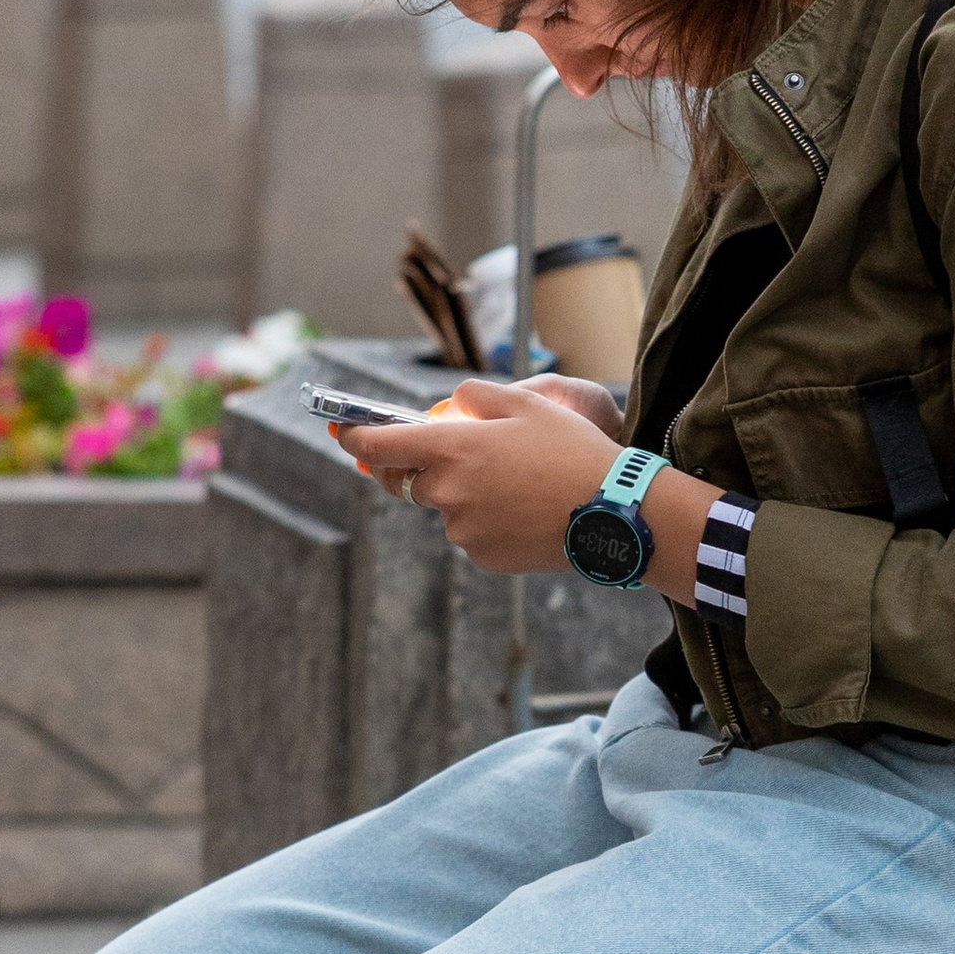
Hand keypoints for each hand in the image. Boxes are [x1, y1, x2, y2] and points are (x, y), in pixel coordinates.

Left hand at [342, 379, 712, 597]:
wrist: (613, 513)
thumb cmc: (573, 451)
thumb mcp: (527, 403)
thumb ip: (476, 395)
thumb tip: (450, 404)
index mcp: (452, 448)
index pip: (380, 445)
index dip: (355, 437)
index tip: (341, 433)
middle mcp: (447, 492)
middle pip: (406, 481)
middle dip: (411, 467)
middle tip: (439, 455)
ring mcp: (463, 531)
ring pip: (446, 508)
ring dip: (464, 495)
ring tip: (517, 484)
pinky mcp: (483, 557)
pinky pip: (472, 534)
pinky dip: (487, 521)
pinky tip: (524, 511)